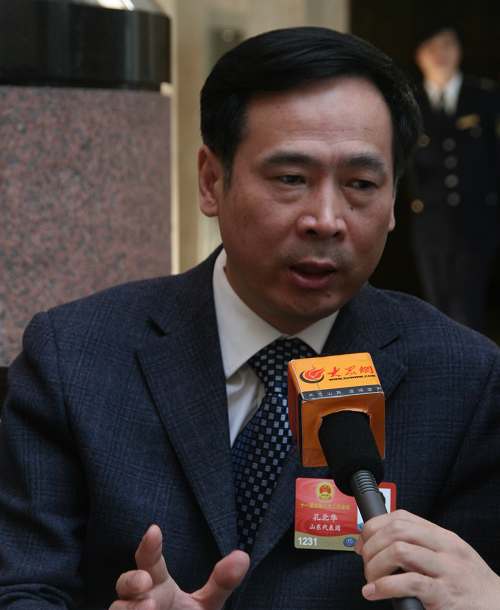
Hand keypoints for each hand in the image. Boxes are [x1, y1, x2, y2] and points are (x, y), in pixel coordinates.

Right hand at [110, 524, 249, 609]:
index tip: (154, 529)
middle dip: (131, 580)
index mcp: (157, 583)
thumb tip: (243, 556)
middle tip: (145, 581)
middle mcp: (139, 599)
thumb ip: (222, 583)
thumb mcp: (207, 604)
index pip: (149, 559)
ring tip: (149, 607)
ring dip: (130, 608)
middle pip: (124, 583)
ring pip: (117, 609)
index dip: (150, 545)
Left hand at [355, 509, 499, 609]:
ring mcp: (446, 570)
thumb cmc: (469, 584)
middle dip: (371, 545)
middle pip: (396, 531)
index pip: (401, 517)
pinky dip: (384, 587)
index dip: (374, 526)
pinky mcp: (445, 595)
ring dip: (375, 566)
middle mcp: (445, 549)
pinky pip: (409, 583)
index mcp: (443, 537)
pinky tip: (374, 593)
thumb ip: (422, 546)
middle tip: (364, 562)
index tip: (362, 541)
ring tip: (370, 580)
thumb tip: (381, 543)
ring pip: (399, 551)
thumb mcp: (450, 556)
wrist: (499, 607)